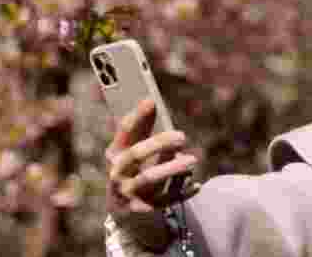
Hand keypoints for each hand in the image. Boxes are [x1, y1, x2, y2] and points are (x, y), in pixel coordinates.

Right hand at [105, 99, 198, 247]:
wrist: (122, 210)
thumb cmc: (133, 170)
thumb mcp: (133, 150)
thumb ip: (143, 129)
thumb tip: (151, 101)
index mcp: (115, 153)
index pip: (124, 132)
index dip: (137, 116)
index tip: (151, 101)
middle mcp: (117, 172)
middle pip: (137, 154)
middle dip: (159, 143)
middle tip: (182, 137)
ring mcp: (127, 192)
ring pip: (149, 179)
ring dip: (172, 169)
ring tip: (192, 161)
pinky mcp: (140, 209)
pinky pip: (164, 202)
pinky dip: (181, 192)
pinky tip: (197, 185)